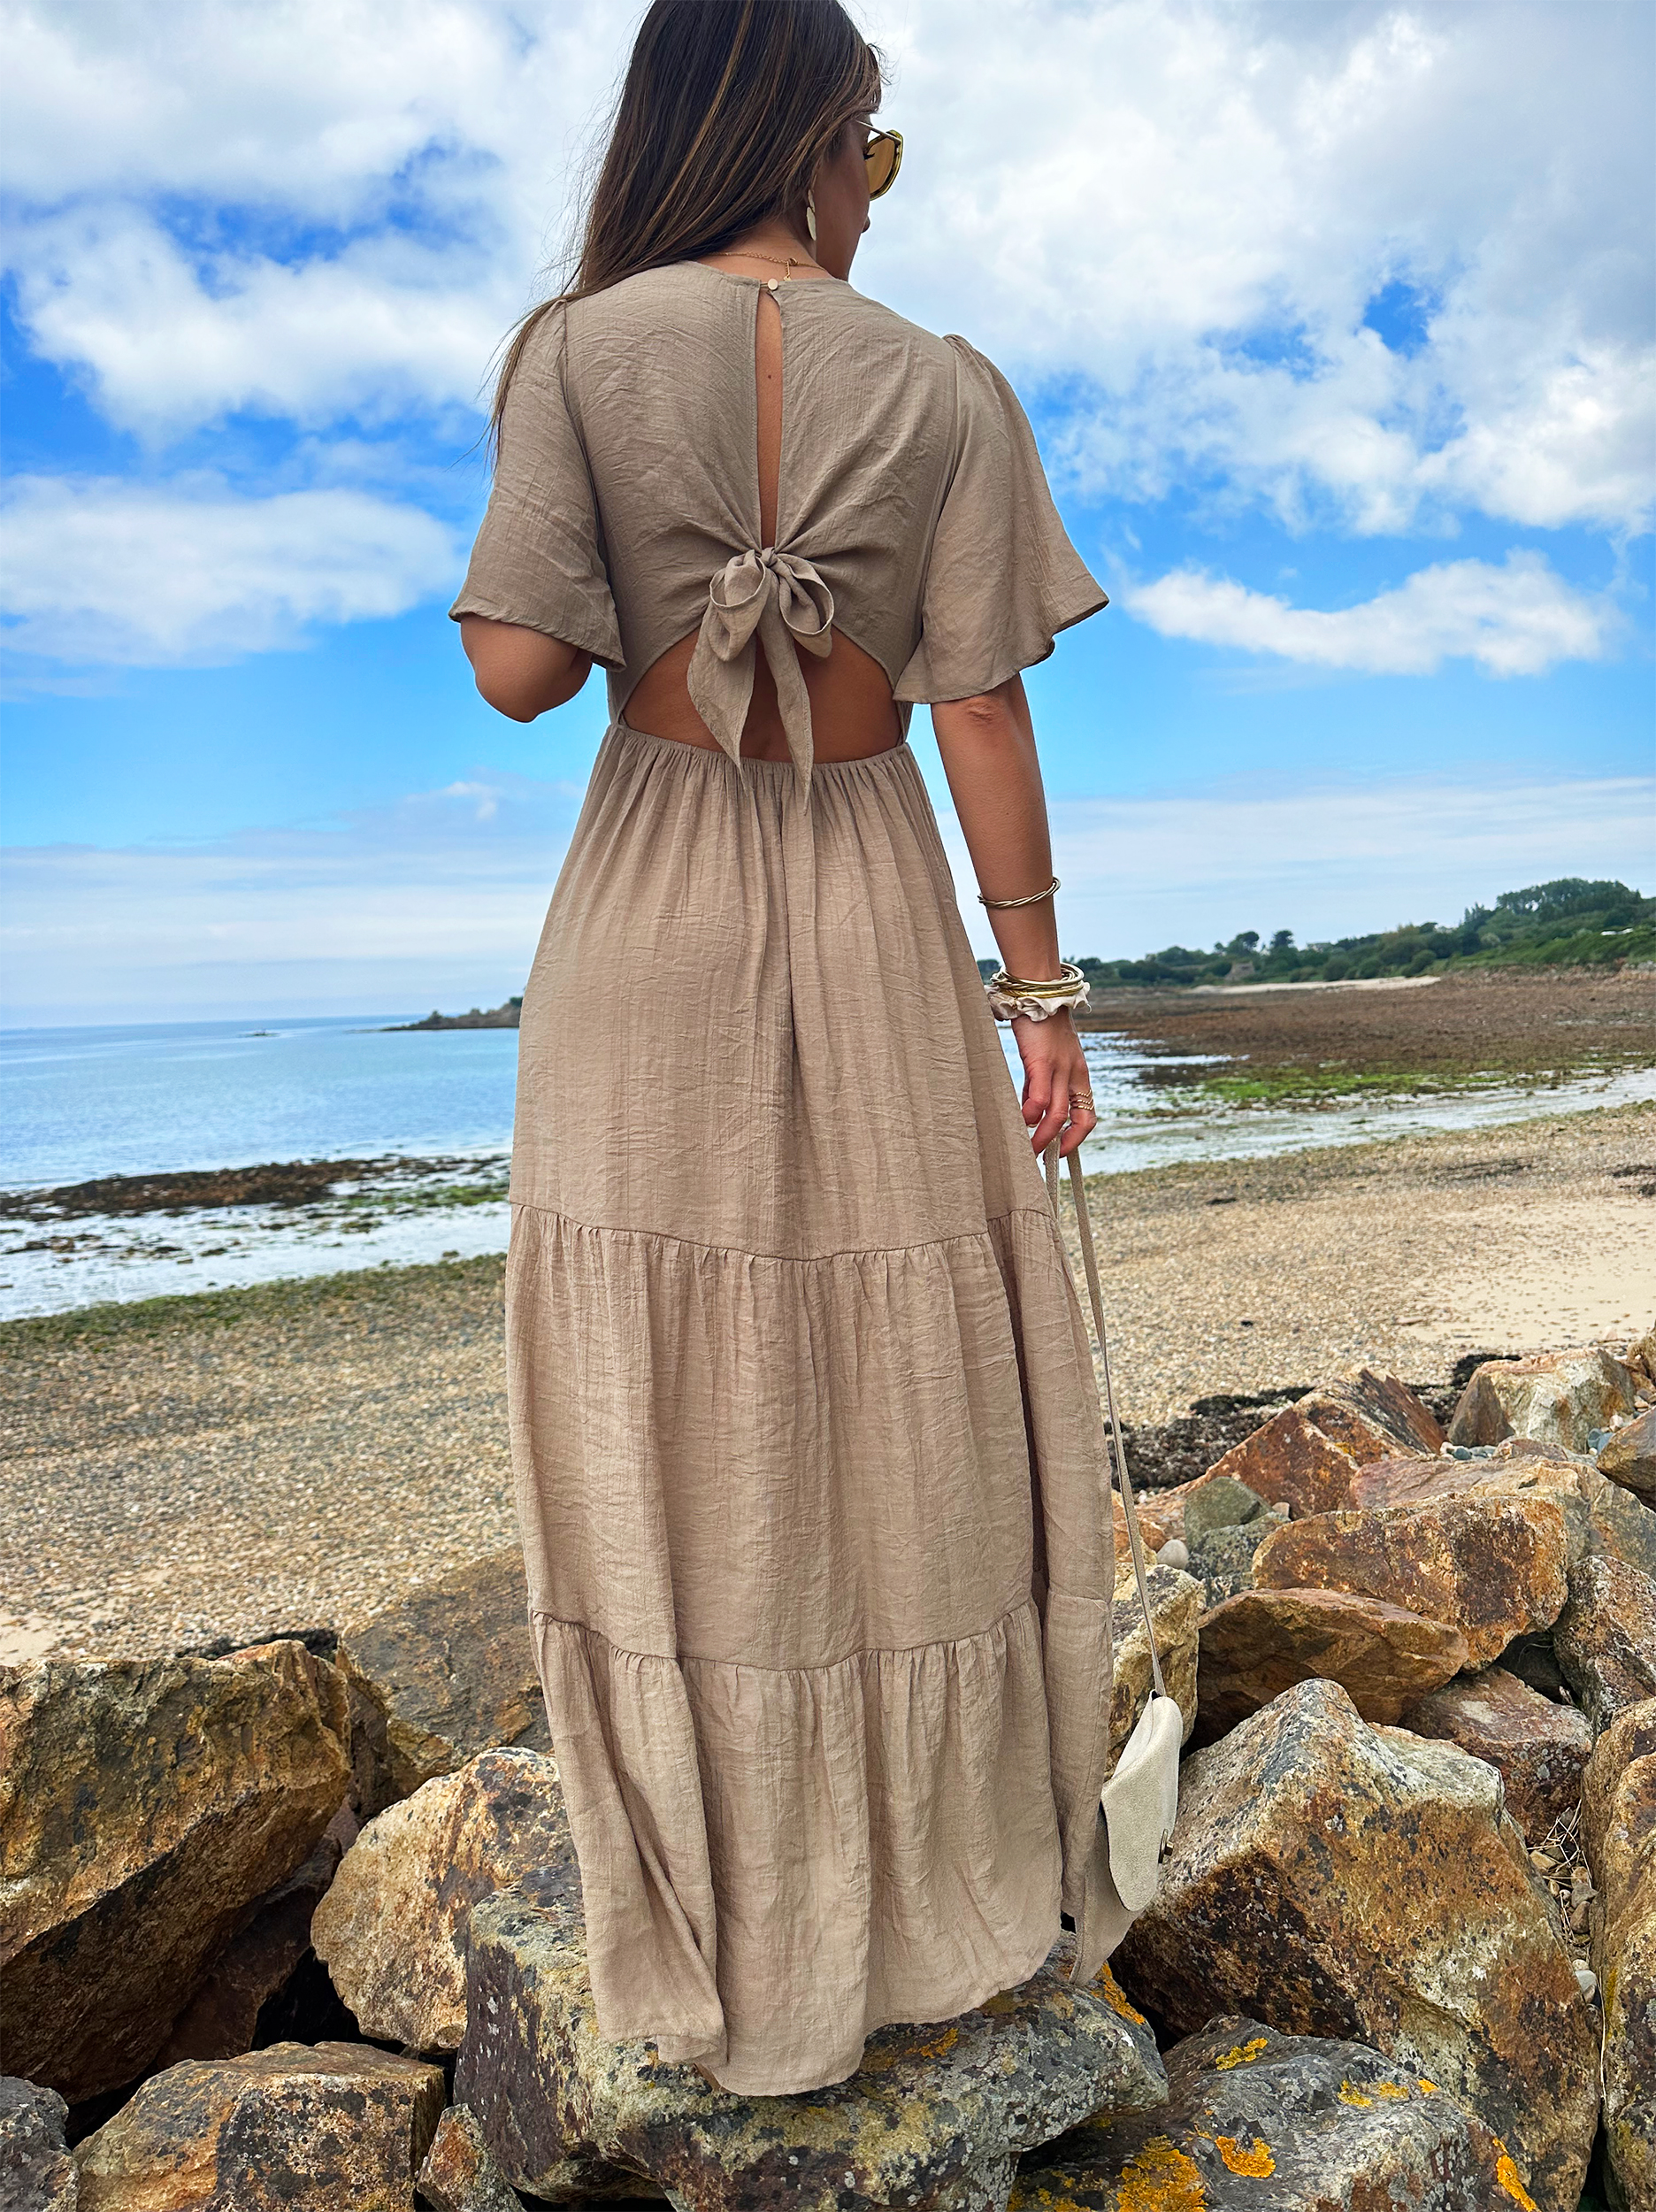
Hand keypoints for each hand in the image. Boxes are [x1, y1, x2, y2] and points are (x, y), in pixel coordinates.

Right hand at [1010, 1008, 1095, 1157]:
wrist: (1039, 992)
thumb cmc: (1040, 1025)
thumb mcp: (1044, 1060)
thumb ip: (1038, 1086)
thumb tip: (1029, 1114)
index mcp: (1079, 1074)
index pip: (1088, 1115)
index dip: (1077, 1138)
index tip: (1059, 1152)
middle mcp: (1075, 1074)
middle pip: (1079, 1120)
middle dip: (1064, 1145)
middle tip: (1043, 1159)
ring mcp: (1061, 1068)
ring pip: (1060, 1113)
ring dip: (1045, 1136)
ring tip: (1029, 1150)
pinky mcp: (1043, 1060)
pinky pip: (1042, 1095)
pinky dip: (1033, 1113)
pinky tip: (1022, 1121)